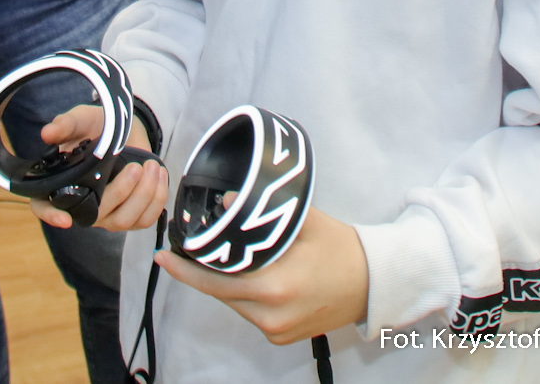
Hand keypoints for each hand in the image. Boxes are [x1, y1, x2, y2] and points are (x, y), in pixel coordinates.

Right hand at [31, 104, 166, 231]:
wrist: (125, 130)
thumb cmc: (96, 126)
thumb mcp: (81, 119)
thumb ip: (66, 124)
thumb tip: (48, 132)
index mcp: (60, 184)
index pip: (44, 208)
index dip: (51, 216)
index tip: (65, 219)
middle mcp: (81, 204)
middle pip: (96, 216)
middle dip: (120, 192)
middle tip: (135, 167)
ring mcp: (106, 214)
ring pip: (123, 221)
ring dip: (142, 196)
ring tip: (151, 167)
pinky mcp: (130, 215)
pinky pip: (144, 219)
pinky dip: (156, 199)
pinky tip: (158, 175)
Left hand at [155, 207, 368, 343]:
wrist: (373, 284)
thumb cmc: (341, 249)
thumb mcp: (305, 222)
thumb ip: (263, 213)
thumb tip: (226, 202)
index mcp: (274, 288)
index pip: (216, 280)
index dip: (187, 269)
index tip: (165, 256)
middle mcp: (270, 316)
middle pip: (222, 293)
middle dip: (206, 270)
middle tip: (191, 249)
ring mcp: (276, 331)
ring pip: (235, 304)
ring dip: (227, 282)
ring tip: (226, 257)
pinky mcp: (281, 336)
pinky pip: (251, 313)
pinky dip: (246, 295)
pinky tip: (252, 275)